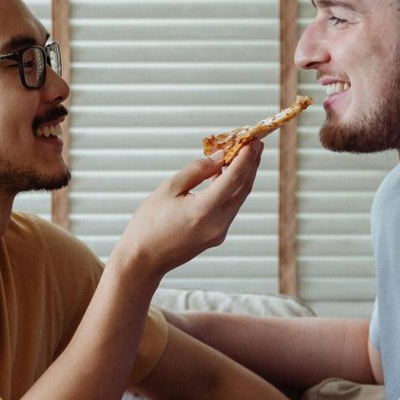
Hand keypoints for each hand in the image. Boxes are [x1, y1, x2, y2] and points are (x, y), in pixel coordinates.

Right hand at [115, 141, 263, 279]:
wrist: (143, 260)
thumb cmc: (149, 224)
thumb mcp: (169, 189)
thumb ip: (197, 171)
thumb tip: (220, 158)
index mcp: (204, 210)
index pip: (234, 178)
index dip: (247, 156)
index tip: (253, 139)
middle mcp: (217, 223)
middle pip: (243, 188)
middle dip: (252, 164)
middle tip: (256, 142)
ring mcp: (219, 233)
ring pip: (238, 199)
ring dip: (243, 176)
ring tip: (244, 155)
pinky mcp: (216, 237)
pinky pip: (229, 208)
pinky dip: (232, 190)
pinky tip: (227, 176)